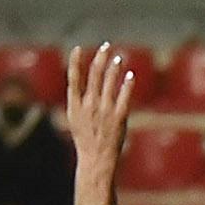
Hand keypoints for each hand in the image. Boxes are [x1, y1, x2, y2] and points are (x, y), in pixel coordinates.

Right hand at [65, 44, 135, 194]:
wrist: (96, 159)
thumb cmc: (86, 140)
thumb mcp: (75, 119)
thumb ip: (78, 102)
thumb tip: (78, 87)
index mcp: (75, 104)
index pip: (73, 78)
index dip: (75, 62)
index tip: (77, 48)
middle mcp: (89, 104)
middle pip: (94, 74)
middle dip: (100, 58)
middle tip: (106, 46)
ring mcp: (104, 110)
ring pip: (109, 82)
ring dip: (114, 67)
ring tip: (118, 56)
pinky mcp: (119, 116)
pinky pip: (124, 95)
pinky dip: (127, 83)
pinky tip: (130, 74)